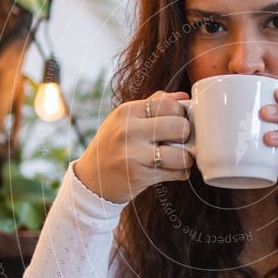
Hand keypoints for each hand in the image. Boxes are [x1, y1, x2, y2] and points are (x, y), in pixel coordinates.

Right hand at [74, 91, 194, 203]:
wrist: (92, 179)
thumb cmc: (114, 145)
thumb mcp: (126, 119)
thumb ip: (154, 104)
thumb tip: (184, 98)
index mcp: (126, 111)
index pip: (170, 105)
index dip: (180, 114)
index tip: (176, 122)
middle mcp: (128, 131)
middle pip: (179, 127)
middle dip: (186, 135)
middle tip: (179, 140)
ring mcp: (133, 155)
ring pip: (181, 155)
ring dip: (186, 158)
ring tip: (178, 157)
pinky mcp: (139, 176)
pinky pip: (176, 173)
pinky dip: (180, 172)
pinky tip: (172, 170)